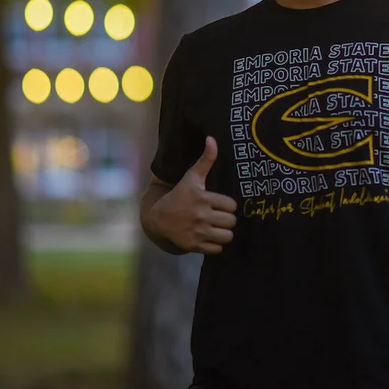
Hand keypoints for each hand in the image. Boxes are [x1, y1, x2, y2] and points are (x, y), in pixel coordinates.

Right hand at [147, 137, 237, 254]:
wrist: (158, 218)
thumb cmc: (179, 195)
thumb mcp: (192, 177)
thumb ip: (205, 159)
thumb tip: (212, 138)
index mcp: (202, 198)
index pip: (231, 205)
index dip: (227, 205)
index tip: (220, 204)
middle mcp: (201, 216)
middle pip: (231, 222)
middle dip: (227, 220)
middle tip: (219, 217)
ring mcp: (197, 232)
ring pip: (227, 236)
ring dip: (224, 233)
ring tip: (217, 228)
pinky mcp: (194, 245)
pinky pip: (217, 249)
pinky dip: (215, 245)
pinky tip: (209, 237)